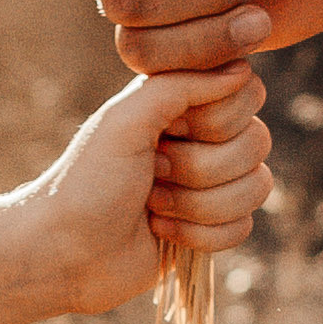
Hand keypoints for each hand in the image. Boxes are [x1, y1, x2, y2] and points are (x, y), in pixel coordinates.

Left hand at [21, 66, 272, 320]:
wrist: (65, 254)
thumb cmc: (87, 183)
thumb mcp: (124, 121)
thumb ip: (179, 86)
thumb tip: (241, 69)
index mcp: (180, 103)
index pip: (247, 93)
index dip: (216, 120)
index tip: (169, 131)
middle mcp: (201, 138)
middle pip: (257, 142)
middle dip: (199, 168)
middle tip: (151, 172)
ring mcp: (209, 184)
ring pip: (257, 187)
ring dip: (198, 204)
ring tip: (152, 205)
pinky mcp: (211, 226)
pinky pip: (243, 227)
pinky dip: (199, 234)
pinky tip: (159, 232)